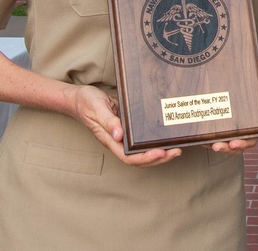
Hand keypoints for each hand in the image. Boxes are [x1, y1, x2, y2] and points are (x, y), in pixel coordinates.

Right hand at [67, 84, 181, 166]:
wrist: (80, 97)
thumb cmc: (86, 103)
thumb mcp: (96, 109)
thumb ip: (108, 122)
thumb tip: (119, 136)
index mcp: (110, 140)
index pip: (129, 157)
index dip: (145, 158)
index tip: (161, 153)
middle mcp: (118, 141)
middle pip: (139, 159)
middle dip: (159, 158)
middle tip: (176, 151)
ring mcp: (123, 136)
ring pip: (142, 152)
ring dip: (160, 153)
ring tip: (176, 148)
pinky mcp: (128, 127)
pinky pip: (142, 140)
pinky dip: (154, 142)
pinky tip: (165, 137)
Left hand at [209, 71, 257, 155]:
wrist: (229, 95)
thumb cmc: (245, 98)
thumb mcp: (253, 92)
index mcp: (251, 129)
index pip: (249, 140)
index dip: (242, 143)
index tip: (234, 143)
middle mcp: (238, 136)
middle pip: (234, 147)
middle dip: (226, 148)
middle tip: (217, 146)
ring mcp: (225, 137)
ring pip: (221, 146)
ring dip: (216, 146)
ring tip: (209, 143)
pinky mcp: (213, 134)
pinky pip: (209, 141)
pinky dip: (204, 140)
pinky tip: (198, 137)